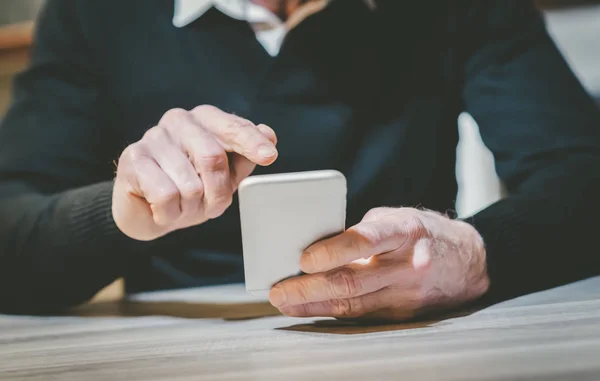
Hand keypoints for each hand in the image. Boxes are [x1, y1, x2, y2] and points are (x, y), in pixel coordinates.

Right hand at [112, 105, 277, 240]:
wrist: (147, 211)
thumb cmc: (192, 188)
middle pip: (212, 158)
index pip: (233, 127)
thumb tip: (268, 134)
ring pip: (189, 185)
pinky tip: (162, 208)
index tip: (269, 156)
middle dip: (217, 193)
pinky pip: (165, 195)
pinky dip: (169, 212)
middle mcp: (179, 120)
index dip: (251, 143)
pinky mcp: (133, 158)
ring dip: (191, 207)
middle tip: (211, 207)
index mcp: (206, 119)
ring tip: (182, 205)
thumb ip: (245, 156)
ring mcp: (153, 137)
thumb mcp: (225, 176)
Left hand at [269, 207, 488, 321]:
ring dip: (314, 305)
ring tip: (284, 302)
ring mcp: (407, 295)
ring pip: (353, 305)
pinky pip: (362, 315)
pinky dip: (332, 312)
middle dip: (310, 289)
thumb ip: (362, 232)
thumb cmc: (422, 232)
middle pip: (353, 281)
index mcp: (405, 230)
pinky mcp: (404, 315)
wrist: (469, 261)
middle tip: (278, 292)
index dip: (333, 251)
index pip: (366, 240)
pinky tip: (309, 309)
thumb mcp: (396, 218)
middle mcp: (408, 264)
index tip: (303, 259)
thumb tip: (315, 246)